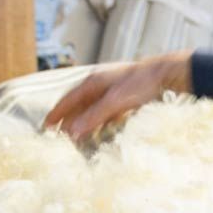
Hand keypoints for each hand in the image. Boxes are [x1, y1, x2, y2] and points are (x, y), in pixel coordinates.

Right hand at [41, 52, 194, 141]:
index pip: (68, 100)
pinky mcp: (123, 97)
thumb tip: (72, 132)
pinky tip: (101, 131)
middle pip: (78, 105)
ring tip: (77, 138)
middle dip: (68, 120)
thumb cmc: (141, 84)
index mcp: (93, 82)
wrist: (166, 74)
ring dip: (84, 123)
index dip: (57, 113)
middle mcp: (99, 84)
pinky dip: (99, 122)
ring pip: (92, 109)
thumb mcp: (115, 102)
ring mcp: (111, 90)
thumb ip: (94, 117)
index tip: (46, 126)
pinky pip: (105, 112)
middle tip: (59, 137)